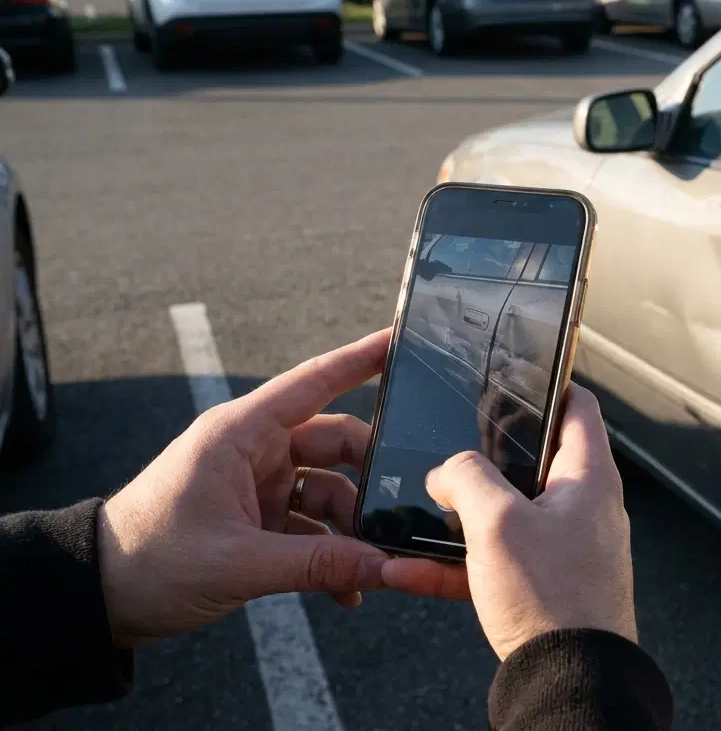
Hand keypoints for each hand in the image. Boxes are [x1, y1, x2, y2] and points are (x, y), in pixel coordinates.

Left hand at [98, 330, 392, 647]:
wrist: (98, 598)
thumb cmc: (149, 561)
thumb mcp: (238, 563)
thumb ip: (317, 565)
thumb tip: (384, 568)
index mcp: (241, 434)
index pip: (315, 382)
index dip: (361, 358)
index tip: (402, 339)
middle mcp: (255, 450)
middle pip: (337, 445)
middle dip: (373, 478)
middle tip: (404, 510)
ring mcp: (259, 484)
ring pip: (331, 491)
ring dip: (353, 530)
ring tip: (372, 569)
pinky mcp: (258, 519)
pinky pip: (312, 529)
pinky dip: (332, 556)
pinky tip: (347, 591)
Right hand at [382, 385, 636, 659]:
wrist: (570, 681)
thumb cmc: (553, 598)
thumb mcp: (497, 523)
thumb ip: (466, 479)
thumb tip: (446, 471)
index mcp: (590, 478)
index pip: (578, 407)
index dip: (548, 384)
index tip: (511, 376)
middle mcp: (584, 508)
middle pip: (534, 462)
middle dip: (483, 457)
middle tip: (445, 447)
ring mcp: (566, 550)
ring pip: (506, 518)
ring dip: (458, 519)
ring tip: (413, 515)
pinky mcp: (545, 588)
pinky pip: (495, 565)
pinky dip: (456, 566)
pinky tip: (408, 571)